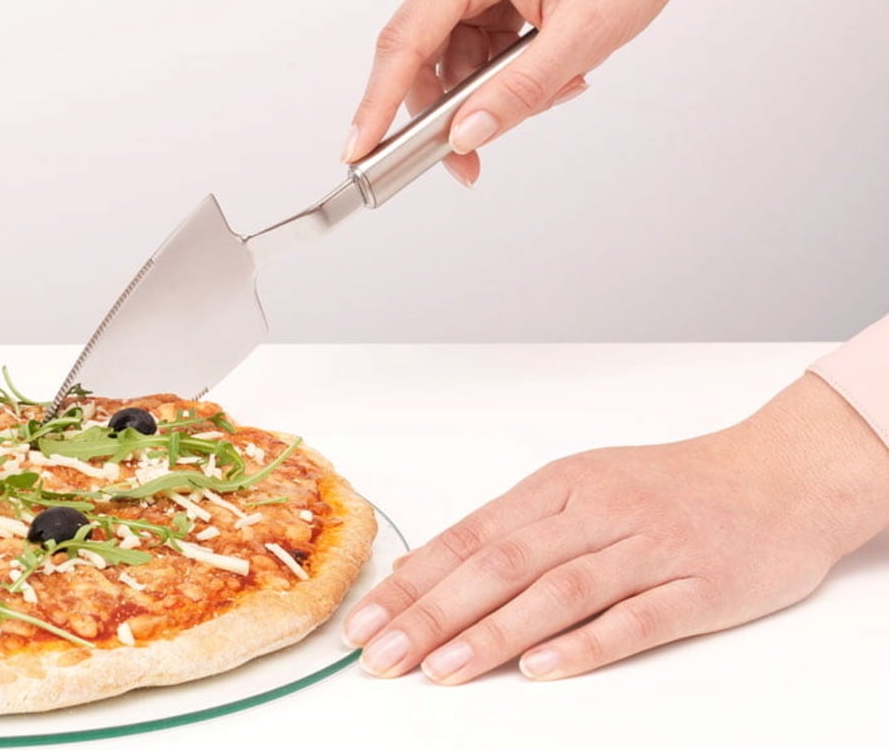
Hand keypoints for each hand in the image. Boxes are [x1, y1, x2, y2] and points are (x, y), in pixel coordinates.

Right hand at [342, 0, 765, 184]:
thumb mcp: (584, 36)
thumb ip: (519, 91)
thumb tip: (466, 134)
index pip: (406, 40)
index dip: (377, 102)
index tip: (358, 150)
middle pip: (420, 53)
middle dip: (449, 108)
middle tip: (468, 161)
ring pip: (445, 55)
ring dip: (485, 89)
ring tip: (550, 88)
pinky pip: (465, 43)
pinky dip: (496, 69)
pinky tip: (540, 67)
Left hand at [342, 373, 888, 682]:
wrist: (782, 475)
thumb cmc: (671, 486)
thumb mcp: (584, 488)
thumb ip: (513, 529)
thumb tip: (426, 573)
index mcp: (559, 486)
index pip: (468, 536)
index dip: (412, 583)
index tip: (363, 620)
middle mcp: (596, 513)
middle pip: (499, 565)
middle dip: (432, 614)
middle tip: (381, 656)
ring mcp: (648, 550)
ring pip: (556, 592)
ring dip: (491, 633)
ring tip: (439, 670)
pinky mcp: (699, 589)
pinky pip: (634, 619)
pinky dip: (583, 645)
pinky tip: (537, 670)